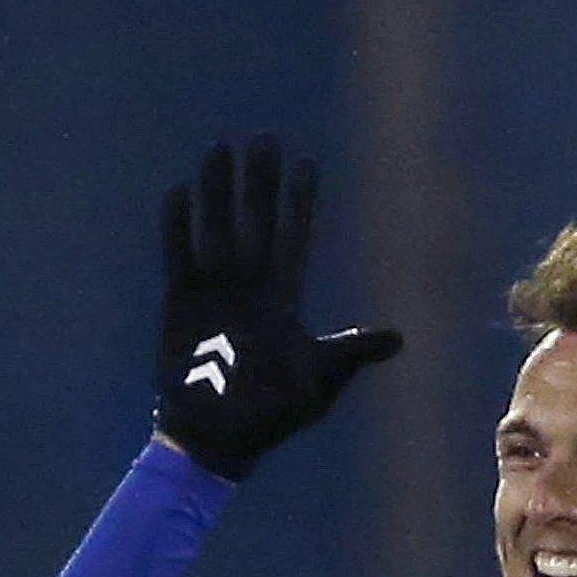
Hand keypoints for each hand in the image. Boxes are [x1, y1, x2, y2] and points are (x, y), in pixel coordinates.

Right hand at [154, 136, 399, 479]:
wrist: (221, 437)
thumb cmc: (274, 415)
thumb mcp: (321, 380)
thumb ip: (352, 352)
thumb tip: (398, 338)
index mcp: (281, 298)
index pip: (293, 237)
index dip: (299, 202)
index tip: (306, 164)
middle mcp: (248, 285)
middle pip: (254, 220)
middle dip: (259, 181)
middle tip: (264, 138)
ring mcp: (214, 291)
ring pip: (216, 226)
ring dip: (217, 190)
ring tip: (219, 147)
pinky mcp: (181, 303)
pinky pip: (179, 255)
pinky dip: (178, 226)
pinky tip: (180, 192)